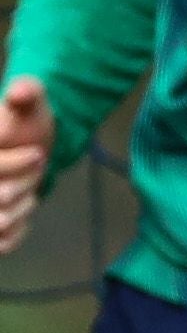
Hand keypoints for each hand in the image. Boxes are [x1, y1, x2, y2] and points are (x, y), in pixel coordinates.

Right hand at [0, 79, 50, 253]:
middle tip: (35, 168)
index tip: (38, 153)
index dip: (16, 163)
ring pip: (2, 221)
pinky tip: (23, 206)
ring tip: (28, 187)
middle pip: (0, 196)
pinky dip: (18, 229)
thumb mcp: (29, 103)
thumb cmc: (25, 124)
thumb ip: (27, 93)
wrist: (31, 148)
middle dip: (23, 183)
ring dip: (22, 206)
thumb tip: (22, 90)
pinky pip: (4, 242)